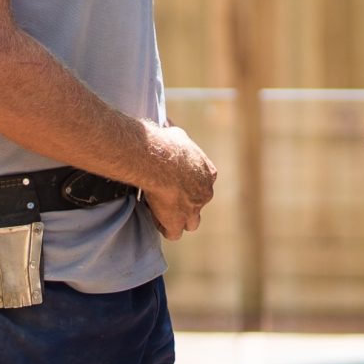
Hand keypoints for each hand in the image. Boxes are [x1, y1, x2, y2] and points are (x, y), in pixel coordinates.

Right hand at [140, 122, 217, 240]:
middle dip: (184, 202)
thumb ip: (178, 139)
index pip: (203, 183)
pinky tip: (154, 218)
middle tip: (165, 195)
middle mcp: (206, 192)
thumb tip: (170, 130)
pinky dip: (165, 228)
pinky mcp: (178, 221)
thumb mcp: (177, 134)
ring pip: (191, 223)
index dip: (188, 184)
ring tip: (161, 211)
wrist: (159, 160)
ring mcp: (194, 209)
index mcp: (209, 172)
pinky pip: (174, 233)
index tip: (173, 180)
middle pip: (197, 203)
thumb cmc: (166, 144)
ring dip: (179, 219)